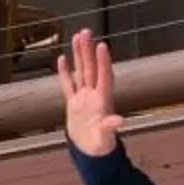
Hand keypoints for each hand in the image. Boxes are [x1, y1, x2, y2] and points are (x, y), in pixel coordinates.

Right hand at [56, 27, 127, 157]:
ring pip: (80, 71)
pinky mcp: (73, 103)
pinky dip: (65, 72)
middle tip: (86, 32)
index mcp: (102, 100)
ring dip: (79, 55)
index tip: (101, 45)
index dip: (102, 61)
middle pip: (90, 68)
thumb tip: (120, 120)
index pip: (102, 76)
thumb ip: (110, 127)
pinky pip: (68, 84)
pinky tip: (63, 58)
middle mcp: (93, 95)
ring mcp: (83, 98)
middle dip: (88, 50)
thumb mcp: (105, 137)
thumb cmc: (100, 145)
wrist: (90, 152)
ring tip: (77, 37)